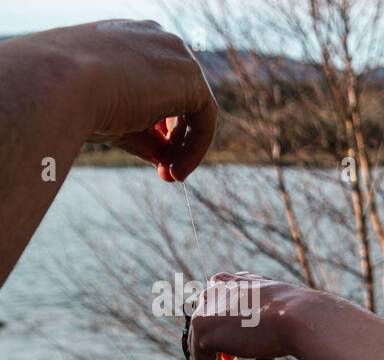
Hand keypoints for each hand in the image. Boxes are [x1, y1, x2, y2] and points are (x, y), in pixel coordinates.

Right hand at [38, 20, 217, 180]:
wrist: (58, 85)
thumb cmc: (69, 98)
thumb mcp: (110, 115)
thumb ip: (144, 134)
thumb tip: (165, 161)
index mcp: (129, 39)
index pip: (156, 83)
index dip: (157, 122)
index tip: (151, 151)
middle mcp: (155, 39)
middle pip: (178, 96)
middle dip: (173, 138)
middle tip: (163, 170)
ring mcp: (174, 53)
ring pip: (194, 108)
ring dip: (184, 147)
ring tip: (167, 174)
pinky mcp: (190, 76)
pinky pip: (205, 118)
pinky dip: (195, 148)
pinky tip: (176, 170)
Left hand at [187, 272, 347, 359]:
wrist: (298, 317)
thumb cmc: (298, 316)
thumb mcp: (278, 310)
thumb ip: (260, 316)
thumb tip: (257, 336)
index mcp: (234, 281)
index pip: (218, 306)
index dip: (221, 328)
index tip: (229, 349)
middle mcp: (216, 289)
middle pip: (207, 324)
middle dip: (213, 347)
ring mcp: (206, 307)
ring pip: (201, 344)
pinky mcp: (203, 329)